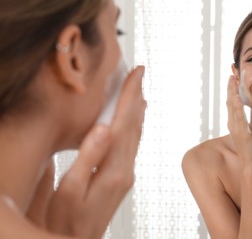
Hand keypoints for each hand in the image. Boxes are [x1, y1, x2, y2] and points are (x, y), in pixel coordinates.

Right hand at [28, 66, 145, 237]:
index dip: (130, 96)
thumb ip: (88, 157)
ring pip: (135, 135)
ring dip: (137, 111)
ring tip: (139, 92)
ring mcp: (126, 175)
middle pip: (134, 125)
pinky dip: (134, 128)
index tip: (136, 74)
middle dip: (136, 97)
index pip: (124, 123)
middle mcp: (125, 170)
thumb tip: (102, 127)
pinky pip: (132, 145)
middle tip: (140, 75)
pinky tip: (133, 122)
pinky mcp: (122, 179)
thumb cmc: (66, 221)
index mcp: (113, 169)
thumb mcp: (70, 190)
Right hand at [227, 75, 251, 167]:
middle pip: (229, 101)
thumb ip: (246, 123)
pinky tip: (236, 97)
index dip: (232, 90)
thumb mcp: (247, 132)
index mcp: (234, 122)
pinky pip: (237, 116)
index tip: (233, 78)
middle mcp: (232, 123)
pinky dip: (236, 106)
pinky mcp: (240, 132)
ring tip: (232, 80)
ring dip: (232, 93)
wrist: (250, 164)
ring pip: (232, 106)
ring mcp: (235, 127)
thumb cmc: (250, 149)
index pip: (232, 103)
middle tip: (231, 74)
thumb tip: (247, 115)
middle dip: (230, 88)